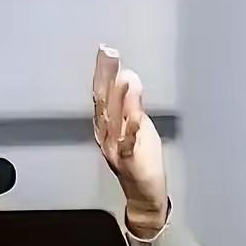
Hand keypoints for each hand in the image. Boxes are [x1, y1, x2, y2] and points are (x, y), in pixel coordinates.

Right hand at [92, 44, 167, 238]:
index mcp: (108, 126)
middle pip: (104, 103)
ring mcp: (117, 149)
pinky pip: (129, 144)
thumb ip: (129, 104)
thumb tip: (126, 76)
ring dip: (119, 98)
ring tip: (124, 75)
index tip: (104, 51)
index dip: (103, 72)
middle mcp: (107, 136)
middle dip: (106, 77)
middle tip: (108, 54)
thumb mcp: (136, 126)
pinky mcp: (131, 162)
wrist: (143, 194)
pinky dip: (131, 129)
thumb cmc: (140, 160)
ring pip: (115, 121)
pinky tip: (136, 114)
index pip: (103, 94)